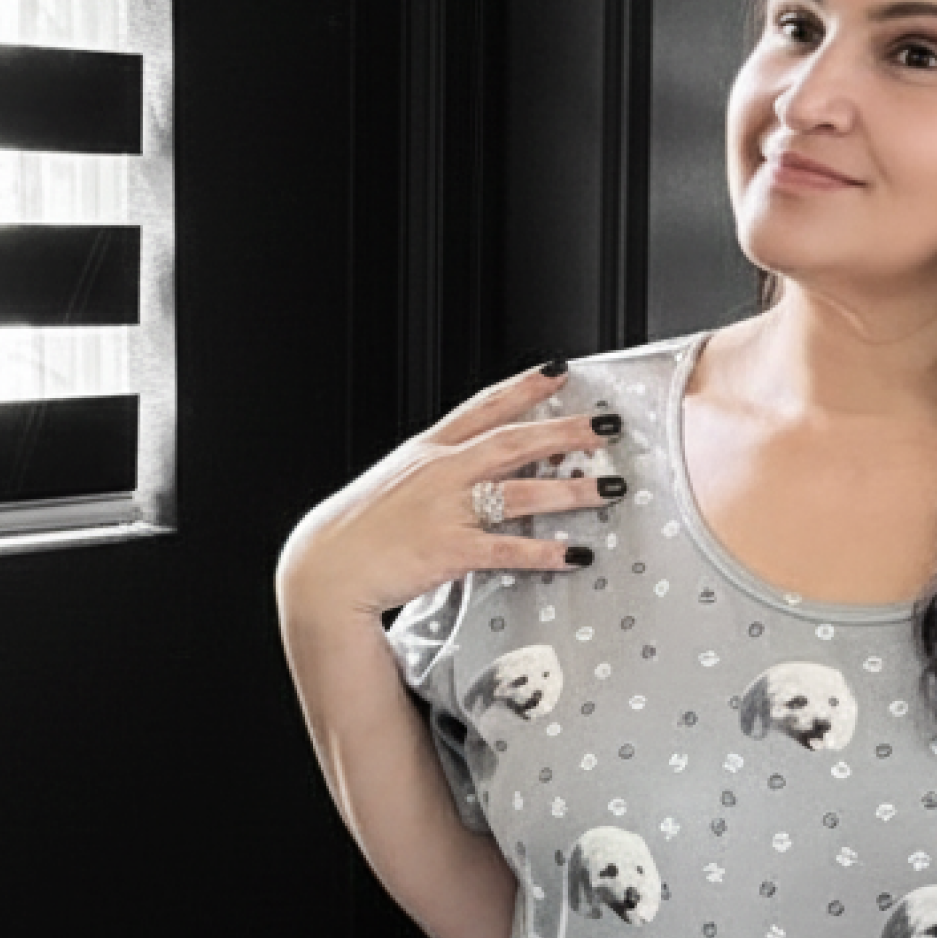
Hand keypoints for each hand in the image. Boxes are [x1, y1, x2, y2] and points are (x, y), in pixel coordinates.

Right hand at [277, 361, 622, 619]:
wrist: (326, 566)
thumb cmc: (364, 528)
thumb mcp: (399, 482)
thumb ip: (441, 471)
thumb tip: (481, 469)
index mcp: (429, 451)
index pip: (484, 407)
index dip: (524, 387)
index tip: (559, 371)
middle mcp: (442, 473)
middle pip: (514, 442)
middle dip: (565, 431)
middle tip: (606, 424)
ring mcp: (446, 510)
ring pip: (520, 492)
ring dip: (570, 490)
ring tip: (610, 488)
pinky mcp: (449, 550)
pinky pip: (507, 548)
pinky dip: (544, 551)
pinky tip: (574, 553)